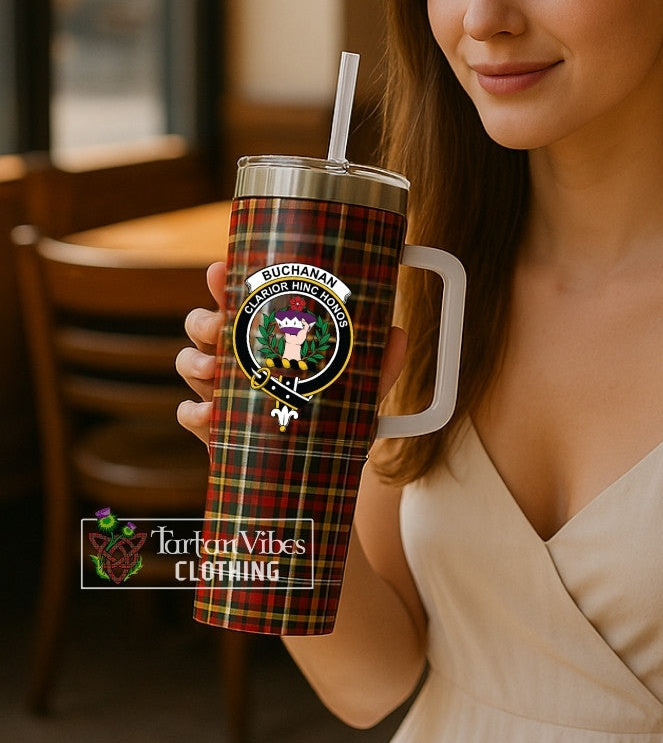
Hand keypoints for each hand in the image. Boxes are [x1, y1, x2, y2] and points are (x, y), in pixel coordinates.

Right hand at [175, 262, 409, 447]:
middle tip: (221, 327)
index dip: (221, 281)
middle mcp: (238, 359)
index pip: (238, 301)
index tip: (218, 270)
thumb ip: (379, 364)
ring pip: (188, 362)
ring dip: (195, 362)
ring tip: (214, 371)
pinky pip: (187, 414)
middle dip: (204, 320)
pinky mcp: (213, 428)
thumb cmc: (332, 419)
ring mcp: (221, 392)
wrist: (317, 472)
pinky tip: (209, 414)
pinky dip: (193, 411)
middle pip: (203, 325)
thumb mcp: (359, 388)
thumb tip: (396, 335)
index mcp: (266, 338)